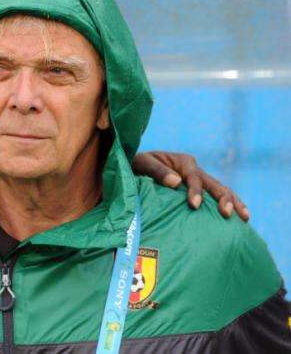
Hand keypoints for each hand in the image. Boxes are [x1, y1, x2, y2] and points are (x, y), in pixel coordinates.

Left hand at [132, 151, 249, 221]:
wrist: (136, 168)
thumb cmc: (137, 165)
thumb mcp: (142, 163)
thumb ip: (157, 171)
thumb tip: (175, 182)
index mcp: (183, 161)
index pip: (194, 177)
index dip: (196, 191)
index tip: (194, 205)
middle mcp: (194, 169)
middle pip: (214, 183)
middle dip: (223, 198)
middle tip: (226, 214)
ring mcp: (199, 180)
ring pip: (221, 190)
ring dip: (233, 202)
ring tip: (243, 218)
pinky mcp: (199, 190)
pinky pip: (216, 197)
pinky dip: (230, 205)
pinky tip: (240, 218)